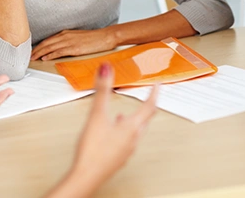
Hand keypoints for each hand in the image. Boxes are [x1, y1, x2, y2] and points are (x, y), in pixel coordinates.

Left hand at [31, 28, 116, 60]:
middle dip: (36, 49)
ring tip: (33, 58)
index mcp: (65, 33)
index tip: (32, 51)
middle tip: (28, 56)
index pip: (48, 40)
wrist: (105, 36)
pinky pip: (59, 51)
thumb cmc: (94, 38)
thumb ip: (68, 41)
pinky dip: (50, 54)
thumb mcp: (77, 38)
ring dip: (40, 53)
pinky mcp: (74, 48)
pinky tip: (45, 58)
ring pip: (50, 47)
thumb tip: (60, 49)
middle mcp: (65, 36)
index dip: (39, 46)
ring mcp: (69, 41)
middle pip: (46, 43)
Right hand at [47, 63, 157, 196]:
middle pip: (145, 120)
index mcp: (131, 127)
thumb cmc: (94, 149)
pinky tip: (111, 132)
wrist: (87, 176)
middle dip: (146, 107)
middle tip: (147, 98)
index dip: (154, 93)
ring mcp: (126, 150)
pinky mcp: (117, 157)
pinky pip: (126, 140)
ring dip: (133, 120)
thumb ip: (102, 90)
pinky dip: (122, 131)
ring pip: (135, 131)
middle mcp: (132, 139)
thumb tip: (106, 69)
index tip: (157, 85)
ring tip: (125, 114)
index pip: (149, 107)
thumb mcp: (97, 114)